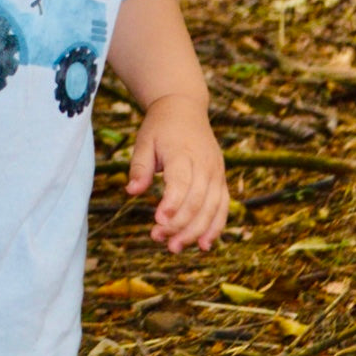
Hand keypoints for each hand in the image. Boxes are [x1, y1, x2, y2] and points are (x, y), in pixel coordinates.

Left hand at [126, 97, 227, 253]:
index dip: (172, 204)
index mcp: (183, 152)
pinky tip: (204, 245)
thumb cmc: (160, 127)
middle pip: (198, 200)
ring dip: (196, 231)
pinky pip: (223, 206)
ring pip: (213, 208)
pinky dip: (216, 227)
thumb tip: (132, 191)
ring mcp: (216, 171)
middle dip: (180, 224)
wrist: (185, 108)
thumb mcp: (144, 141)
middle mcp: (204, 163)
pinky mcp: (221, 179)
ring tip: (175, 247)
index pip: (181, 182)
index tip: (158, 221)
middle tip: (159, 239)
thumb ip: (139, 167)